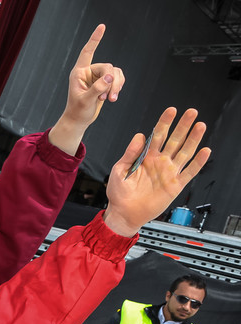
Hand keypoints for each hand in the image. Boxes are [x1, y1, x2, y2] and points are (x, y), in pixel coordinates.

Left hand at [49, 24, 125, 152]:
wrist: (79, 120)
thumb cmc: (78, 111)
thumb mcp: (86, 100)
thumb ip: (98, 87)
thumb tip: (111, 76)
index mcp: (79, 72)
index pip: (87, 52)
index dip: (95, 39)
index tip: (102, 26)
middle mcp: (88, 72)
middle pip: (108, 67)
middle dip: (112, 81)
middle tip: (109, 97)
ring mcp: (97, 76)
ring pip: (115, 72)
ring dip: (116, 85)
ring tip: (111, 99)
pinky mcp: (105, 82)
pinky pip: (118, 77)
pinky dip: (118, 86)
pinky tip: (113, 97)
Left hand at [103, 107, 210, 236]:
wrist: (124, 213)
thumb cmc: (119, 192)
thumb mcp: (119, 169)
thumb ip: (130, 153)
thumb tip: (139, 136)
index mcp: (146, 157)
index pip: (158, 135)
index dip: (165, 122)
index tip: (171, 111)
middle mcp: (160, 162)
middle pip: (175, 140)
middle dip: (183, 126)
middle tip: (191, 112)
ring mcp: (169, 172)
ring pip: (185, 152)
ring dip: (193, 139)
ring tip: (200, 126)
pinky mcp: (175, 185)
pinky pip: (189, 172)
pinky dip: (198, 162)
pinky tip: (204, 151)